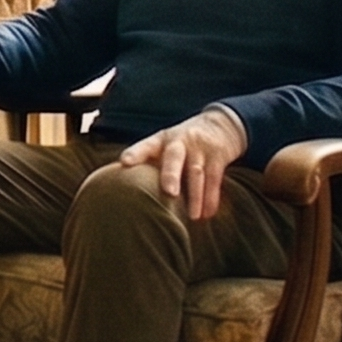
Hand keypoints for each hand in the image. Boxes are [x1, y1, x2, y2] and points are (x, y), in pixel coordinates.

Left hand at [119, 107, 247, 221]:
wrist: (218, 125)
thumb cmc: (181, 144)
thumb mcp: (164, 146)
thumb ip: (148, 163)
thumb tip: (123, 188)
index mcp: (160, 140)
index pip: (145, 146)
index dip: (135, 153)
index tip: (124, 163)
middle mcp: (178, 142)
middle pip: (173, 157)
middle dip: (171, 174)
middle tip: (169, 192)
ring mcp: (199, 148)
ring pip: (196, 172)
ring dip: (195, 196)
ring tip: (192, 217)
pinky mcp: (217, 157)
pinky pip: (214, 179)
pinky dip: (211, 199)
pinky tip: (207, 214)